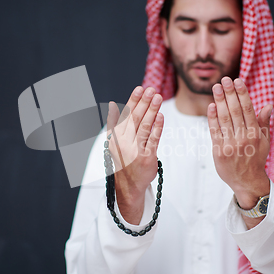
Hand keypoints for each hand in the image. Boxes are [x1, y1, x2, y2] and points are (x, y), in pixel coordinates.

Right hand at [107, 86, 163, 223]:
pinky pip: (153, 139)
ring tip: (158, 98)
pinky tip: (161, 116)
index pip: (125, 114)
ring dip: (152, 111)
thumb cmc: (124, 159)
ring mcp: (135, 150)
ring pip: (144, 126)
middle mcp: (123, 142)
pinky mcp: (146, 157)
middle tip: (152, 90)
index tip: (140, 88)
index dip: (133, 100)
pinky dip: (157, 127)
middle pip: (135, 118)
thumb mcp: (114, 142)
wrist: (129, 184)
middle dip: (144, 102)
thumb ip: (114, 123)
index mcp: (115, 136)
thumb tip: (111, 105)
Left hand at [207, 77, 271, 209]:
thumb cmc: (256, 158)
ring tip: (216, 87)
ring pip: (224, 119)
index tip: (238, 81)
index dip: (242, 94)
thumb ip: (264, 122)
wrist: (247, 182)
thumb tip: (268, 105)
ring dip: (219, 101)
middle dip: (229, 93)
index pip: (248, 109)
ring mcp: (230, 145)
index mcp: (255, 134)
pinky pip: (215, 131)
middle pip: (235, 111)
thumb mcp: (264, 141)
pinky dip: (212, 118)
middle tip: (225, 79)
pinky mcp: (219, 151)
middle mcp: (243, 138)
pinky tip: (211, 106)